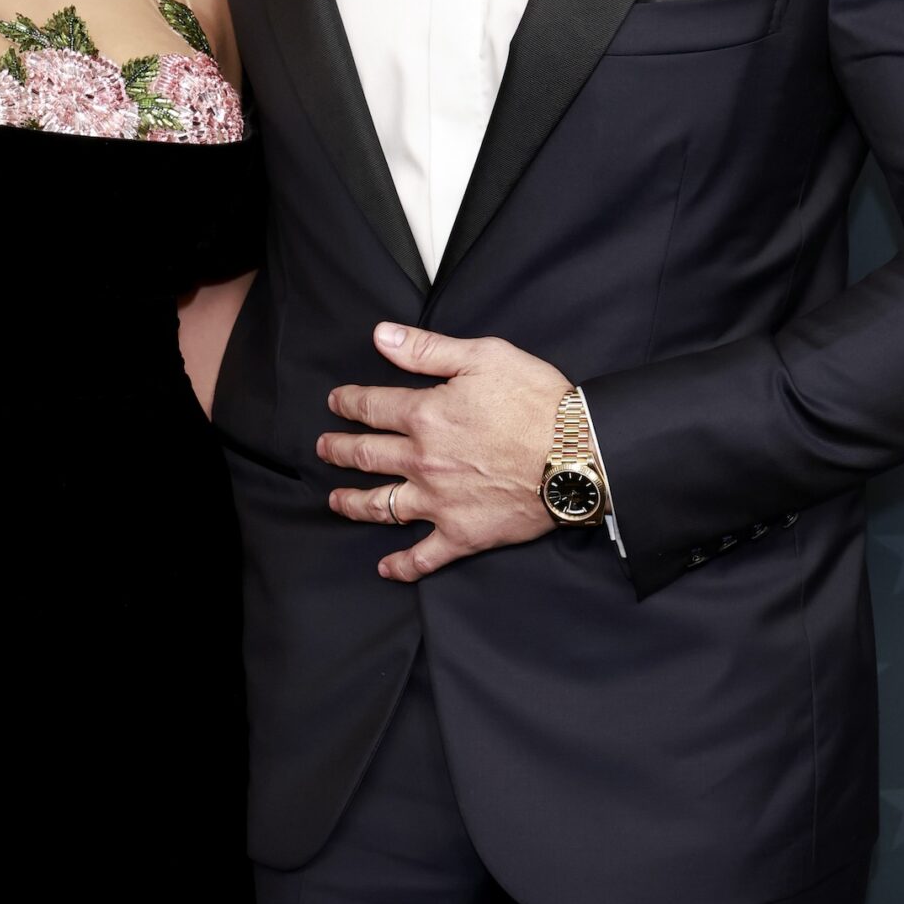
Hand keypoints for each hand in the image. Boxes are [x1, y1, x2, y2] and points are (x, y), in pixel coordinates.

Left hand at [318, 322, 568, 581]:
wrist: (579, 455)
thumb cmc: (537, 402)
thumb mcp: (483, 357)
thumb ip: (427, 349)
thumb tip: (381, 336)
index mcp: (424, 416)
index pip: (371, 407)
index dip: (348, 403)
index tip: (336, 402)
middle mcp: (422, 461)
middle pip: (366, 456)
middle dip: (339, 450)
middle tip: (324, 448)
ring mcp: (439, 502)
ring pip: (381, 505)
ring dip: (352, 502)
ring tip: (335, 500)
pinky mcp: (463, 534)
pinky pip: (425, 556)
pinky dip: (402, 565)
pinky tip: (385, 568)